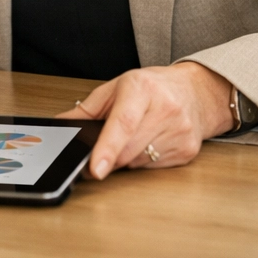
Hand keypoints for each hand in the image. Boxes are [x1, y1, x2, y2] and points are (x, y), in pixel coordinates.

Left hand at [56, 62, 235, 179]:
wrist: (196, 91)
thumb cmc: (153, 87)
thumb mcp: (116, 88)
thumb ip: (86, 110)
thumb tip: (62, 127)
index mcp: (142, 88)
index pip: (123, 123)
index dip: (107, 148)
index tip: (95, 169)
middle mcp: (165, 108)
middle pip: (127, 150)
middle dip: (109, 156)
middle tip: (104, 148)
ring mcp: (180, 131)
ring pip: (138, 162)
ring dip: (128, 157)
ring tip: (137, 134)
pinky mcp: (188, 150)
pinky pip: (153, 167)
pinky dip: (144, 160)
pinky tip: (152, 141)